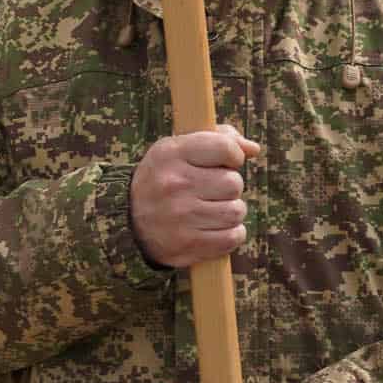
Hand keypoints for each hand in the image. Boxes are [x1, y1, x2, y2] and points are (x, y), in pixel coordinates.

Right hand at [132, 126, 263, 267]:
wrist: (128, 221)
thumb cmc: (164, 178)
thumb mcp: (178, 149)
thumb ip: (218, 139)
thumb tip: (253, 149)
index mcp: (170, 154)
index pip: (225, 148)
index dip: (232, 156)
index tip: (222, 162)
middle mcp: (174, 184)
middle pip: (234, 183)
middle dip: (229, 186)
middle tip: (211, 190)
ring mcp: (181, 216)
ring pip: (236, 211)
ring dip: (230, 211)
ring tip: (211, 209)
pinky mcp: (189, 244)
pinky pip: (233, 237)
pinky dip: (230, 233)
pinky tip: (214, 227)